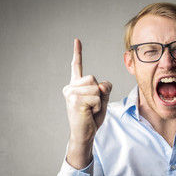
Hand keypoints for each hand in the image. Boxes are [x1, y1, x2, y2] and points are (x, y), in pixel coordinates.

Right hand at [62, 39, 111, 168]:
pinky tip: (89, 114)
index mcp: (75, 86)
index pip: (76, 66)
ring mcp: (71, 93)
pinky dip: (97, 107)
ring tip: (90, 110)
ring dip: (99, 101)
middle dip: (99, 93)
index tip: (77, 40)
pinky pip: (96, 97)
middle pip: (94, 78)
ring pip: (96, 88)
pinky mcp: (74, 100)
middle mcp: (70, 87)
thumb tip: (102, 83)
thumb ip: (104, 89)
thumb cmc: (92, 118)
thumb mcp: (102, 100)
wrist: (84, 135)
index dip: (78, 53)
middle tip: (92, 106)